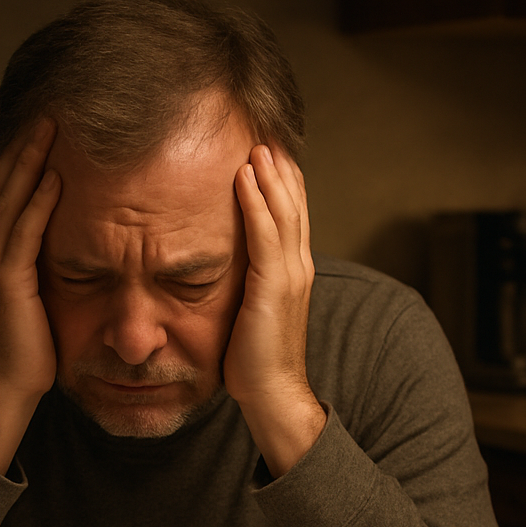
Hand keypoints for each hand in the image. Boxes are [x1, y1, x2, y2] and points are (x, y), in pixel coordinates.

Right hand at [0, 119, 62, 472]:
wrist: (1, 395)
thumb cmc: (26, 359)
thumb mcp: (36, 307)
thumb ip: (45, 277)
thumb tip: (73, 258)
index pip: (4, 197)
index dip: (21, 161)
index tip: (43, 131)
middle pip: (2, 186)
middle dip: (23, 147)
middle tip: (48, 111)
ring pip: (9, 200)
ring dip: (30, 161)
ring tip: (52, 127)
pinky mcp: (7, 284)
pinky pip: (23, 233)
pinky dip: (38, 201)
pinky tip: (56, 177)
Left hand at [225, 144, 325, 477]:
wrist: (273, 395)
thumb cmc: (256, 361)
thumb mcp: (252, 312)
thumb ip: (248, 285)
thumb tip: (227, 269)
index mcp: (294, 272)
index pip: (292, 215)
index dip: (282, 181)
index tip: (267, 151)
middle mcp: (298, 267)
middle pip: (293, 203)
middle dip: (279, 167)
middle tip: (263, 131)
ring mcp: (289, 275)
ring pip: (283, 210)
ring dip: (269, 173)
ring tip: (254, 141)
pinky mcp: (273, 286)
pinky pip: (265, 232)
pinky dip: (256, 200)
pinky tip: (244, 175)